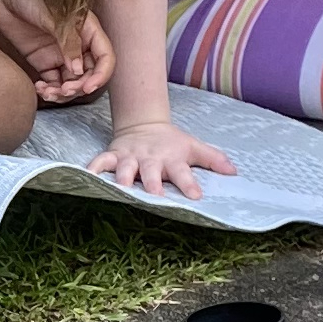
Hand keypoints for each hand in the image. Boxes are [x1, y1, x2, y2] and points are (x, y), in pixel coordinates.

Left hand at [0, 0, 115, 103]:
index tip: (87, 87)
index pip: (105, 57)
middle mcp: (77, 43)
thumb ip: (67, 42)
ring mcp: (60, 53)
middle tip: (63, 91)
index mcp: (87, 29)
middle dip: (79, 87)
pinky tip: (39, 88)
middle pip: (89, 74)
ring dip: (63, 93)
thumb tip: (78, 70)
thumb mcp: (52, 15)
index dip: (101, 74)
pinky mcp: (42, 60)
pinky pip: (53, 82)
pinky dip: (49, 90)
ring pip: (71, 82)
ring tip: (47, 92)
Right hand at [90, 120, 238, 202]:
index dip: (189, 183)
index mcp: (171, 158)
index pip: (182, 172)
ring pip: (126, 168)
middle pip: (152, 171)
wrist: (144, 124)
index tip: (196, 196)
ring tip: (122, 189)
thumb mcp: (194, 147)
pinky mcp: (114, 154)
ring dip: (124, 178)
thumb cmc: (172, 142)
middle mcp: (151, 158)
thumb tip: (234, 172)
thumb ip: (213, 159)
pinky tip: (88, 175)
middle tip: (156, 197)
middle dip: (153, 183)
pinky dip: (95, 167)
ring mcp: (131, 156)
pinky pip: (102, 161)